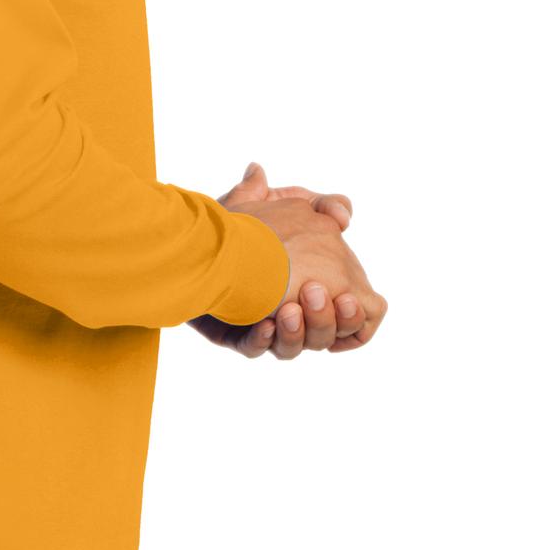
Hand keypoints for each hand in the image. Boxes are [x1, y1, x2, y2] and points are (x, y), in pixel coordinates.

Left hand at [186, 160, 385, 355]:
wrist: (192, 231)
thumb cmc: (241, 219)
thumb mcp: (283, 202)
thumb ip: (320, 205)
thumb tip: (346, 214)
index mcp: (314, 287)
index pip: (350, 314)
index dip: (357, 315)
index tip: (348, 298)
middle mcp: (293, 310)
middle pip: (325, 335)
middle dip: (328, 321)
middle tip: (315, 293)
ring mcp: (264, 323)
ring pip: (293, 347)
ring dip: (297, 332)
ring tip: (288, 309)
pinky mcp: (234, 331)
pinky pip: (252, 348)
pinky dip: (261, 339)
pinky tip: (263, 323)